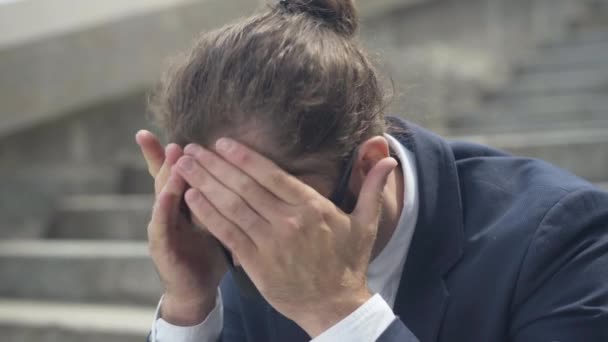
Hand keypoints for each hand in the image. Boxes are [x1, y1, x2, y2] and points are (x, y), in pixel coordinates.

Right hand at [136, 131, 227, 324]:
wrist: (196, 288)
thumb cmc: (210, 251)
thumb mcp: (218, 218)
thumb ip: (224, 195)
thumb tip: (249, 170)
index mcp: (186, 202)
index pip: (179, 172)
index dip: (175, 152)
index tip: (175, 131)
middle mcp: (170, 210)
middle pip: (168, 178)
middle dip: (171, 159)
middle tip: (179, 141)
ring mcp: (162, 227)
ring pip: (164, 196)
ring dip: (169, 178)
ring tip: (176, 160)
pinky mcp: (161, 247)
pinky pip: (162, 225)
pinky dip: (164, 209)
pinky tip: (168, 195)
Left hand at [175, 138, 396, 336]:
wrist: (335, 305)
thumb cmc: (348, 263)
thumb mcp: (365, 223)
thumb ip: (372, 188)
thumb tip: (389, 157)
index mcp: (312, 208)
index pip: (271, 175)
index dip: (244, 157)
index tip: (222, 142)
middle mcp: (289, 222)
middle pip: (245, 187)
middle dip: (214, 165)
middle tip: (192, 148)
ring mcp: (270, 243)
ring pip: (231, 207)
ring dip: (205, 184)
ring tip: (184, 166)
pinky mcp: (257, 263)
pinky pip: (227, 234)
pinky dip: (207, 215)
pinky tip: (191, 198)